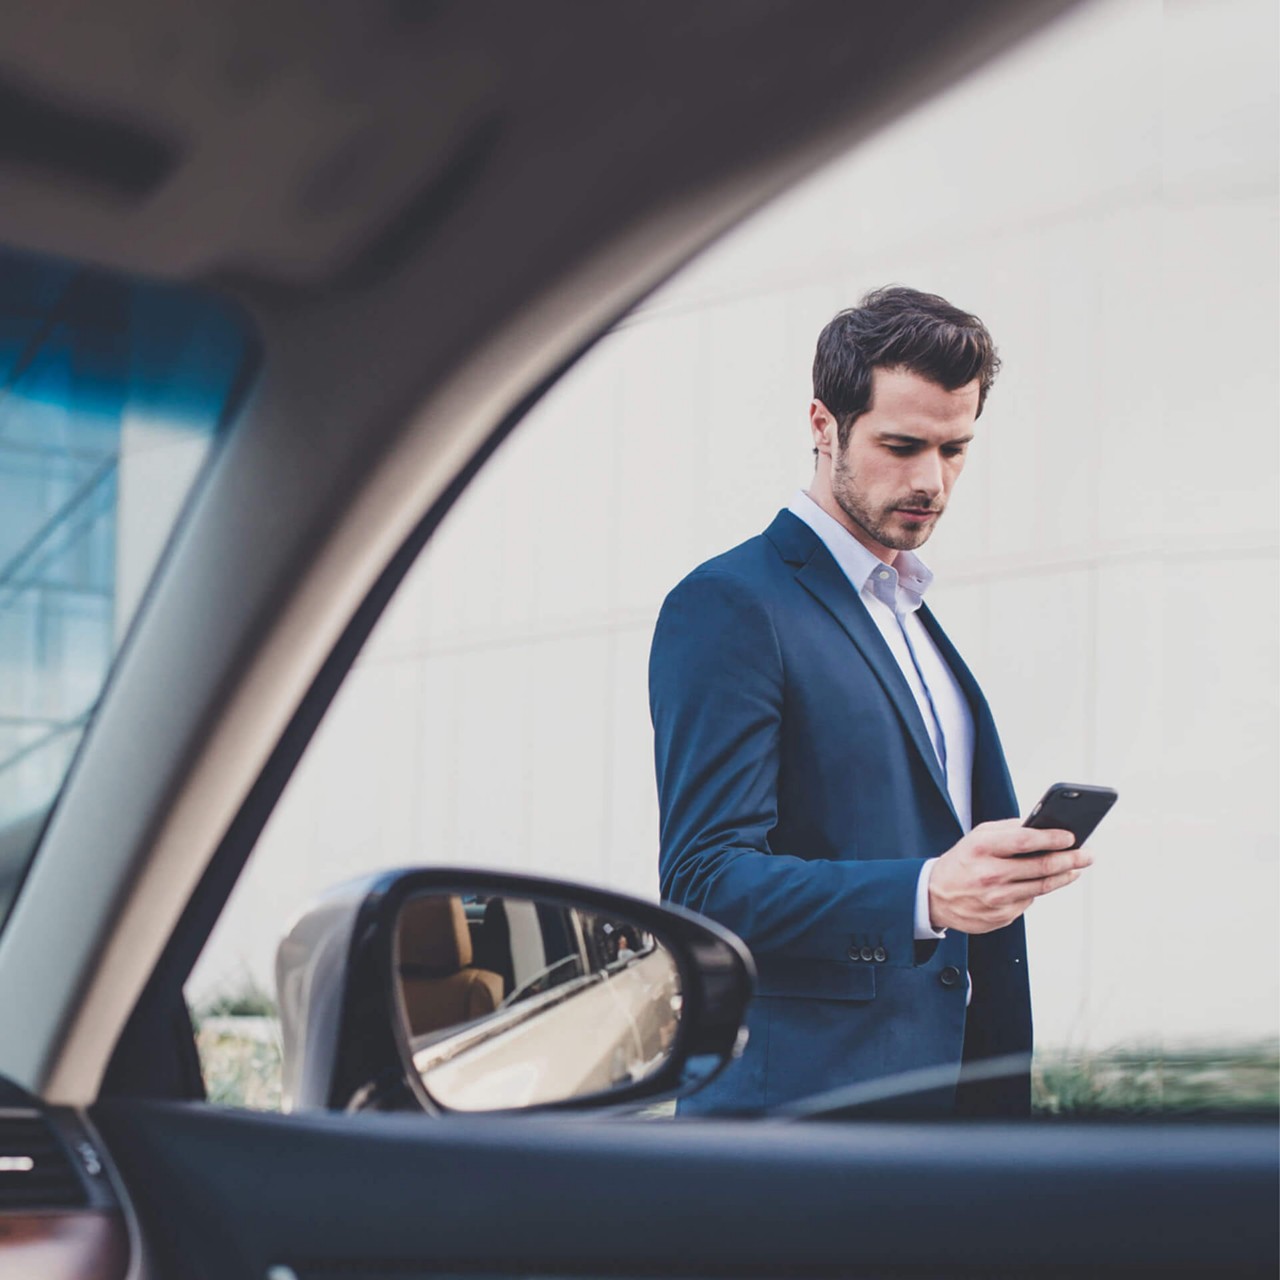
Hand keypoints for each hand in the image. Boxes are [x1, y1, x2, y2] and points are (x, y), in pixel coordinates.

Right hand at [927, 818, 1091, 933]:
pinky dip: (1039, 890)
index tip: (1072, 837)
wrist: (935, 896)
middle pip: (1041, 867)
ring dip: (1064, 876)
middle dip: (1070, 859)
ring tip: (1076, 868)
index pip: (1025, 840)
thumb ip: (1009, 829)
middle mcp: (989, 874)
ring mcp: (996, 899)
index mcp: (982, 848)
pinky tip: (1043, 882)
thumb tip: (1043, 826)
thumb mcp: (978, 837)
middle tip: (1087, 855)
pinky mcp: (1001, 917)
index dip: (1052, 838)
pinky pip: (1029, 901)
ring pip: (1042, 887)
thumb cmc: (962, 861)